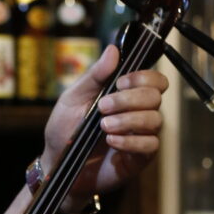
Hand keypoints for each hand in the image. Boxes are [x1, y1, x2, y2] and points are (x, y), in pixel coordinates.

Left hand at [42, 44, 167, 212]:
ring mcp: (142, 134)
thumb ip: (95, 76)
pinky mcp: (141, 157)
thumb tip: (113, 49)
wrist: (58, 163)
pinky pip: (150, 145)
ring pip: (155, 120)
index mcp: (126, 95)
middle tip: (103, 108)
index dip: (142, 78)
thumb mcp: (73, 98)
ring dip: (128, 120)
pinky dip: (130, 141)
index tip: (119, 83)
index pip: (154, 79)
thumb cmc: (65, 129)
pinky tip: (111, 141)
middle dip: (128, 100)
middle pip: (156, 96)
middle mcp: (139, 112)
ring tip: (103, 127)